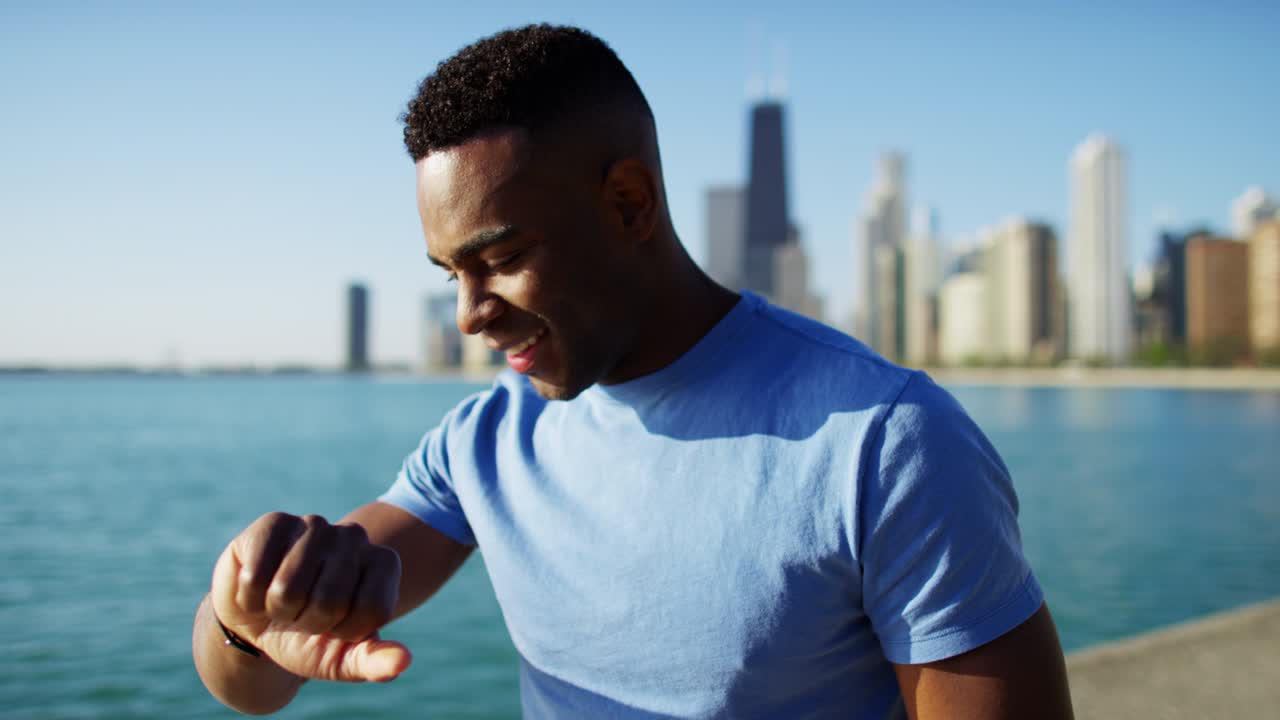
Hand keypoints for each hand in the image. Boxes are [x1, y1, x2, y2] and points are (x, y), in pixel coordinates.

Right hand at [210, 512, 409, 682]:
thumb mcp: (340, 659)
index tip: (335, 625)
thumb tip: (403, 662)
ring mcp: (315, 525)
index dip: (346, 631)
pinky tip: (258, 585)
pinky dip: (249, 597)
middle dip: (308, 621)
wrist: (257, 621)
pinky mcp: (274, 523)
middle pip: (330, 600)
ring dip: (277, 609)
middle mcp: (355, 536)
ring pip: (288, 589)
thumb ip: (374, 662)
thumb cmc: (306, 637)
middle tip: (302, 612)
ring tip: (281, 599)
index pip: (372, 610)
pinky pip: (256, 576)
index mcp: (385, 563)